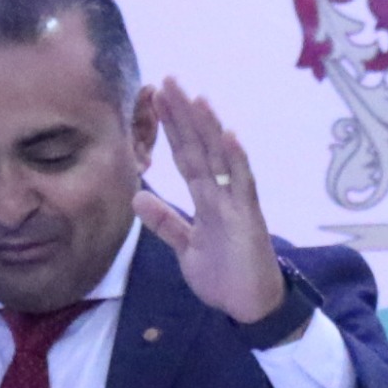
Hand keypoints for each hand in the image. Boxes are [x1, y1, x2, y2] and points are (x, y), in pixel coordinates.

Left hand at [130, 79, 284, 325]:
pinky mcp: (250, 219)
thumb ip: (165, 222)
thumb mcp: (186, 247)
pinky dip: (237, 160)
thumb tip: (137, 197)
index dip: (171, 129)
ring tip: (196, 97)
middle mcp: (222, 194)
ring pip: (221, 158)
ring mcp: (237, 203)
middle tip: (168, 80)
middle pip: (201, 148)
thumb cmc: (225, 277)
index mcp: (207, 199)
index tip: (156, 99)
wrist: (251, 307)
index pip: (186, 156)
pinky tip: (229, 135)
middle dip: (184, 115)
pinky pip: (243, 185)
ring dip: (209, 128)